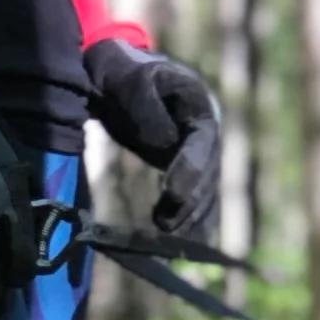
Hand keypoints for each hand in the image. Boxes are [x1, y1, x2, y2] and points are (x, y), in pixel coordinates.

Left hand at [84, 39, 221, 246]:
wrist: (113, 76)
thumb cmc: (121, 74)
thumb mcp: (132, 81)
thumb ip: (147, 108)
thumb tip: (166, 145)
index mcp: (199, 104)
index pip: (201, 143)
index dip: (189, 169)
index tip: (171, 194)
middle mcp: (206, 130)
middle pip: (206, 173)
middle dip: (189, 201)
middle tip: (166, 225)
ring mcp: (198, 151)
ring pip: (203, 191)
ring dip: (191, 218)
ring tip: (169, 240)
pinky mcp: (184, 167)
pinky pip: (192, 197)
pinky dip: (188, 220)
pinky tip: (177, 246)